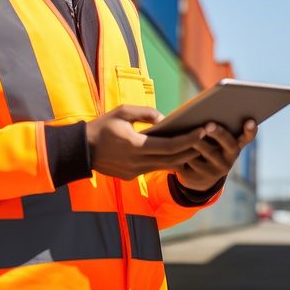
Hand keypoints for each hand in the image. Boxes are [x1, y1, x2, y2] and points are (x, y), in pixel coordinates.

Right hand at [85, 105, 208, 179]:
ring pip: (166, 167)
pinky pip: (154, 169)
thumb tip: (166, 118)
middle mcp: (137, 163)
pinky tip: (179, 153)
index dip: (189, 139)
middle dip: (192, 150)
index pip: (170, 146)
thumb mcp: (122, 112)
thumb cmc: (102, 127)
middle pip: (173, 160)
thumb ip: (145, 113)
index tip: (204, 130)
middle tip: (209, 139)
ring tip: (198, 146)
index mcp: (135, 146)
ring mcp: (134, 172)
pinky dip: (167, 162)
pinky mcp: (131, 176)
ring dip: (182, 158)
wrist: (79, 150)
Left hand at [175, 119, 256, 190]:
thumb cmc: (206, 145)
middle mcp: (230, 157)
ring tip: (190, 135)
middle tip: (209, 125)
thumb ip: (212, 126)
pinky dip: (185, 154)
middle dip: (219, 133)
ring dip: (199, 143)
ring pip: (209, 154)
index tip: (250, 120)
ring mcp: (218, 169)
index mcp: (236, 144)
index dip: (250, 130)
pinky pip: (194, 164)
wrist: (198, 175)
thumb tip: (202, 108)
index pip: (247, 137)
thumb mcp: (213, 138)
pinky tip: (177, 148)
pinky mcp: (203, 178)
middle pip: (228, 144)